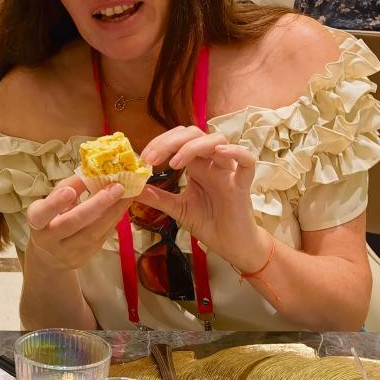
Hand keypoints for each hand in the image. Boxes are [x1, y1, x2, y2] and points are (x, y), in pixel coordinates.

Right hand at [25, 175, 129, 270]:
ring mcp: (67, 252)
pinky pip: (100, 238)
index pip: (42, 213)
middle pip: (72, 223)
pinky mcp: (83, 259)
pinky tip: (123, 207)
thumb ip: (68, 188)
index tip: (70, 191)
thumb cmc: (50, 220)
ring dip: (112, 212)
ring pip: (92, 233)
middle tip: (116, 187)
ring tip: (127, 195)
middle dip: (96, 204)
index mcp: (36, 221)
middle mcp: (49, 239)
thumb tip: (91, 171)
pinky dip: (113, 221)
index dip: (55, 203)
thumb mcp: (51, 203)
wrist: (49, 256)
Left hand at [138, 126, 269, 271]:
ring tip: (174, 164)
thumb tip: (132, 188)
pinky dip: (236, 152)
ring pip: (216, 140)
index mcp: (196, 165)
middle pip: (194, 134)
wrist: (231, 245)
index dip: (160, 142)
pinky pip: (247, 161)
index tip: (143, 158)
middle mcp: (212, 163)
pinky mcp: (242, 185)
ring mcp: (228, 171)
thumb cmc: (208, 222)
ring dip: (192, 146)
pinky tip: (219, 152)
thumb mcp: (177, 208)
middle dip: (169, 142)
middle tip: (151, 159)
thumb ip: (157, 197)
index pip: (178, 139)